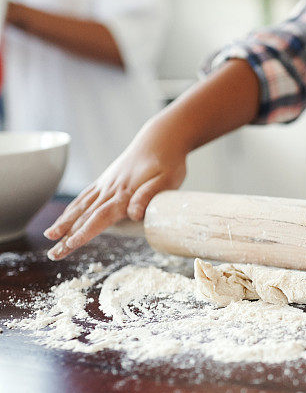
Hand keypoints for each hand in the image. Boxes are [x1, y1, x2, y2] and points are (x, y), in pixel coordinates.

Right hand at [44, 124, 186, 259]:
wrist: (162, 137)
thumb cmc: (169, 161)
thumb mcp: (168, 180)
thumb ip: (149, 196)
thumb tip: (134, 215)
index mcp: (125, 192)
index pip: (101, 216)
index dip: (85, 232)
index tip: (69, 245)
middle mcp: (111, 189)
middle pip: (86, 216)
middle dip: (68, 236)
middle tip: (53, 254)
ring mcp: (107, 183)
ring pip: (81, 205)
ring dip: (65, 222)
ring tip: (50, 236)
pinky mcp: (107, 179)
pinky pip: (86, 195)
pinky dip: (73, 207)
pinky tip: (66, 216)